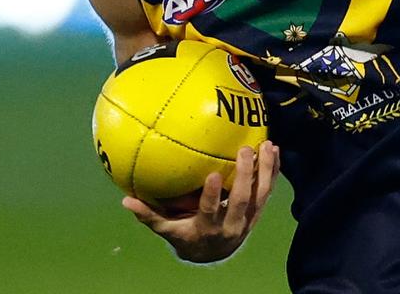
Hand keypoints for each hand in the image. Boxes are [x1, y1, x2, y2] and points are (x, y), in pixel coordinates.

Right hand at [122, 140, 280, 262]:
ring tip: (267, 145)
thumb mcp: (168, 230)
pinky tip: (274, 151)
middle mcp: (231, 225)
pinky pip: (268, 191)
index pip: (210, 212)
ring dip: (265, 170)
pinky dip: (273, 171)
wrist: (215, 254)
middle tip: (245, 150)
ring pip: (260, 195)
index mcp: (208, 228)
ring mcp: (248, 219)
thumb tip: (125, 201)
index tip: (211, 175)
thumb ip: (150, 216)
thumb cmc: (187, 236)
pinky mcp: (258, 212)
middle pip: (241, 200)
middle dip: (245, 175)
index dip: (211, 195)